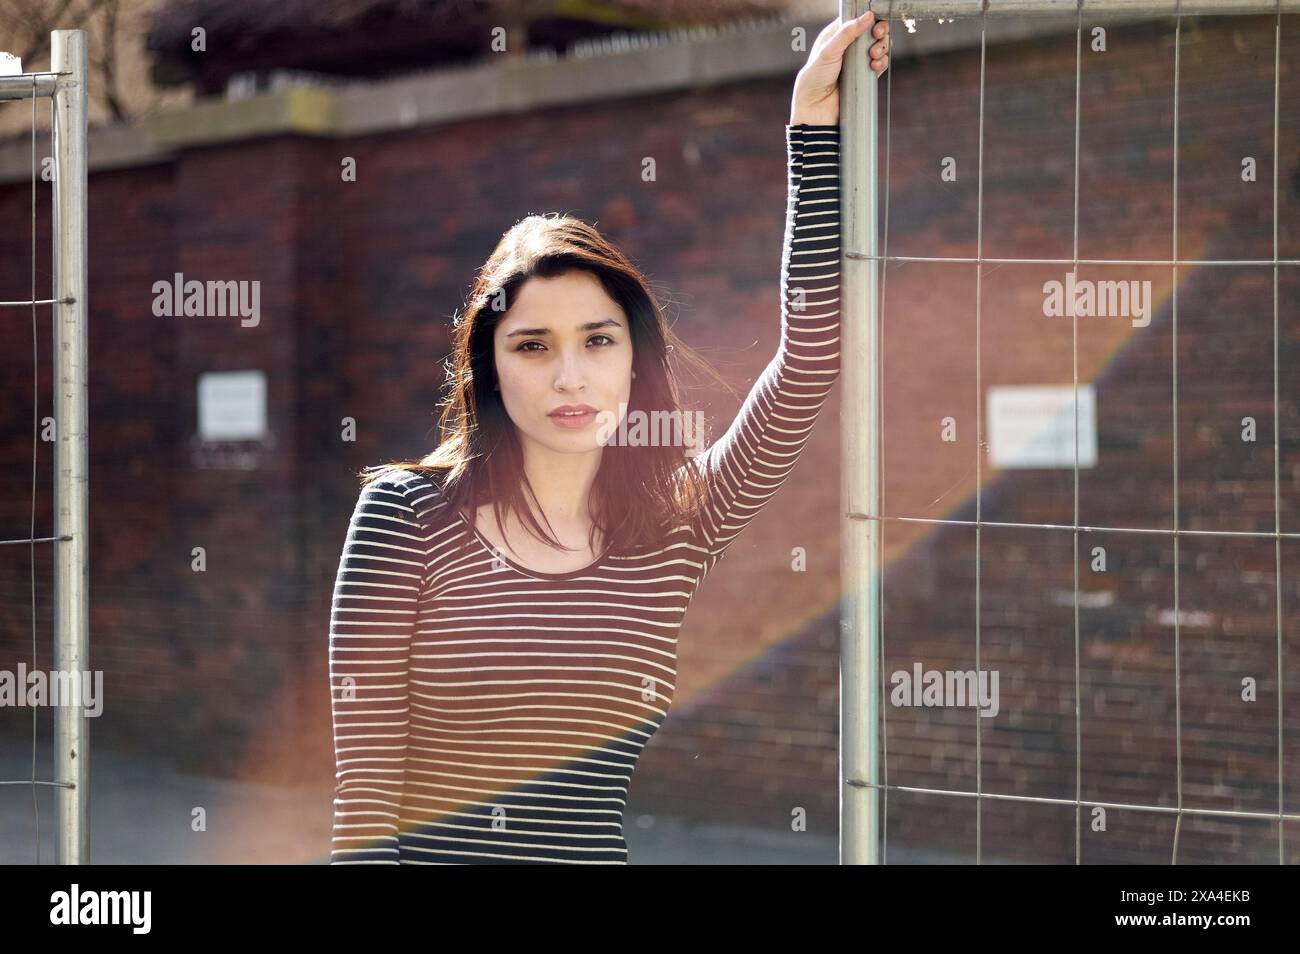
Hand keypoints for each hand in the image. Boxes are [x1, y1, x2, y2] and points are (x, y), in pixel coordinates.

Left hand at [790, 12, 890, 126]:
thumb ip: (847, 33)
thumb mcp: (828, 52)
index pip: (856, 19)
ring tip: (874, 54)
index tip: (873, 21)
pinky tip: (875, 66)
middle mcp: (847, 46)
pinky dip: (881, 63)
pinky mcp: (864, 76)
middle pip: (871, 31)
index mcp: (835, 36)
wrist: (816, 110)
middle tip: (877, 35)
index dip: (868, 18)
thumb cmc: (814, 79)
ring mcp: (857, 62)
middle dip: (878, 31)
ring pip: (878, 46)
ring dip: (881, 47)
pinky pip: (879, 64)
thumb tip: (867, 16)